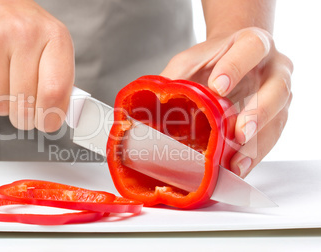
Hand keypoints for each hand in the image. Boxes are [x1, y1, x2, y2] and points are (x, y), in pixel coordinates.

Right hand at [0, 0, 73, 131]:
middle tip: (23, 112)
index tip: (47, 124)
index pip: (55, 91)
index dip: (51, 117)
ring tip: (3, 79)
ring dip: (2, 102)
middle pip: (26, 104)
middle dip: (24, 117)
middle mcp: (25, 36)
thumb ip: (58, 76)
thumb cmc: (18, 23)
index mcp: (55, 37)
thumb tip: (60, 114)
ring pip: (0, 103)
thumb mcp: (49, 41)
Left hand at [161, 27, 292, 177]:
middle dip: (258, 113)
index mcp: (254, 44)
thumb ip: (176, 74)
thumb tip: (149, 100)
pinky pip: (271, 139)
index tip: (218, 87)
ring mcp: (280, 95)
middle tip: (239, 132)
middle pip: (277, 90)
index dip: (236, 67)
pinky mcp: (278, 118)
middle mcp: (275, 69)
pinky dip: (254, 156)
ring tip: (236, 163)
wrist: (238, 59)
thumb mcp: (193, 59)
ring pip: (277, 120)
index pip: (252, 48)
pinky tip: (238, 167)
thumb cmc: (216, 59)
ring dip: (257, 145)